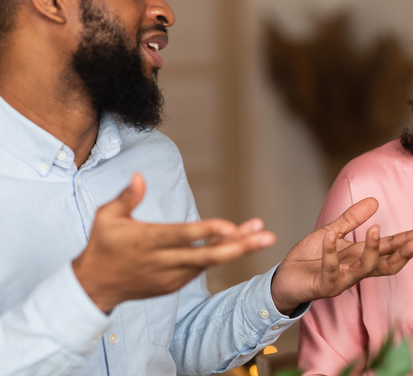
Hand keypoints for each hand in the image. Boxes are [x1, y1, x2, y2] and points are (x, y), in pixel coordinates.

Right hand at [72, 173, 275, 312]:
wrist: (94, 286)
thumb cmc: (103, 245)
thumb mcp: (106, 218)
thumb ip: (126, 198)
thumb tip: (140, 176)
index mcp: (147, 241)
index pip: (182, 236)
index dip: (207, 232)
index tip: (231, 226)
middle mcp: (163, 261)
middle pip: (207, 255)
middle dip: (240, 246)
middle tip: (267, 236)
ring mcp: (171, 276)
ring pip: (210, 262)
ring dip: (237, 249)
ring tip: (262, 235)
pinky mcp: (175, 285)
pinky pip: (202, 269)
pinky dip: (220, 256)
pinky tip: (240, 242)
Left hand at [270, 198, 412, 313]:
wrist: (283, 279)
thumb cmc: (309, 259)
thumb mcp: (332, 232)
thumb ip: (351, 219)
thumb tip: (374, 201)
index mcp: (359, 256)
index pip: (389, 250)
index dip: (407, 242)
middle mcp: (355, 271)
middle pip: (386, 264)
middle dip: (403, 254)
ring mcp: (340, 280)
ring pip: (363, 269)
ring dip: (372, 250)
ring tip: (376, 229)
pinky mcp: (322, 286)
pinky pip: (330, 270)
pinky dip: (330, 253)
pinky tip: (331, 236)